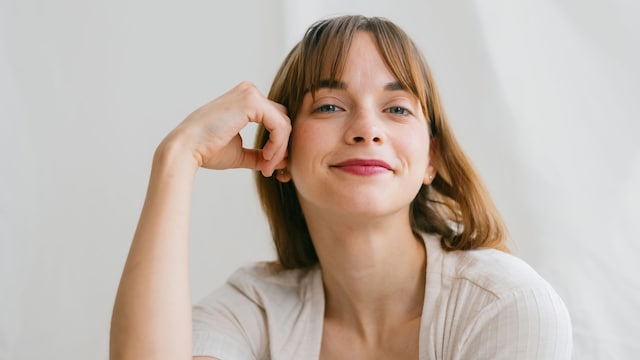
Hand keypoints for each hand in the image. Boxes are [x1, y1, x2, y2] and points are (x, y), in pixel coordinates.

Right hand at [161, 81, 290, 175]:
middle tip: (271, 168)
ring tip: (267, 166)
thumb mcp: (239, 152)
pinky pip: (279, 125)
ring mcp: (250, 94)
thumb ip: (259, 154)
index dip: (277, 144)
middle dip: (281, 147)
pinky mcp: (252, 102)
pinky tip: (266, 158)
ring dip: (280, 148)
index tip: (269, 166)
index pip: (274, 119)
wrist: (186, 149)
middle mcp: (249, 92)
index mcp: (245, 100)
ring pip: (284, 123)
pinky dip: (277, 144)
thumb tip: (282, 161)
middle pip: (282, 119)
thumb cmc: (207, 150)